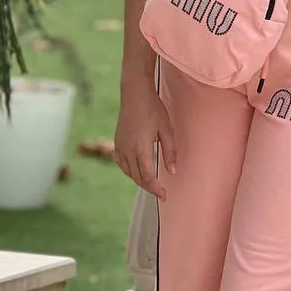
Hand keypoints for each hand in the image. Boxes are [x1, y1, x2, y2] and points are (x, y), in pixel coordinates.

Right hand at [113, 80, 176, 202]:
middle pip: (137, 177)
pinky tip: (138, 171)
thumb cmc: (153, 110)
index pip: (147, 176)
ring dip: (140, 180)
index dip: (155, 189)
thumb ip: (170, 152)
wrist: (134, 94)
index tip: (164, 196)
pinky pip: (122, 164)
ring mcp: (120, 146)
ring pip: (129, 172)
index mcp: (141, 148)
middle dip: (149, 187)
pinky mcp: (117, 143)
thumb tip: (172, 171)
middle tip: (161, 192)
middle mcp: (127, 150)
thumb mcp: (167, 130)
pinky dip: (130, 171)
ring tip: (152, 183)